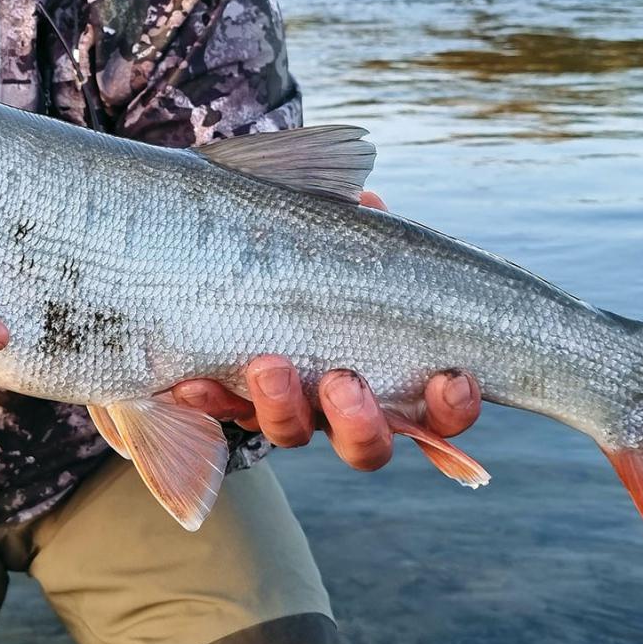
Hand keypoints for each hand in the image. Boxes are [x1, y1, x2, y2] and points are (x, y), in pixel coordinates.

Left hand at [164, 189, 481, 470]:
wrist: (223, 260)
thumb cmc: (306, 245)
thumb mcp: (334, 226)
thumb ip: (352, 218)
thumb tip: (365, 198)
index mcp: (386, 371)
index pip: (437, 410)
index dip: (452, 407)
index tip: (452, 376)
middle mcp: (337, 404)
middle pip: (365, 445)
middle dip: (359, 421)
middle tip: (342, 378)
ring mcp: (282, 406)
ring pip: (292, 433)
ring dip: (283, 407)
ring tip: (268, 363)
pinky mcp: (225, 398)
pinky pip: (217, 414)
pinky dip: (206, 400)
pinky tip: (189, 382)